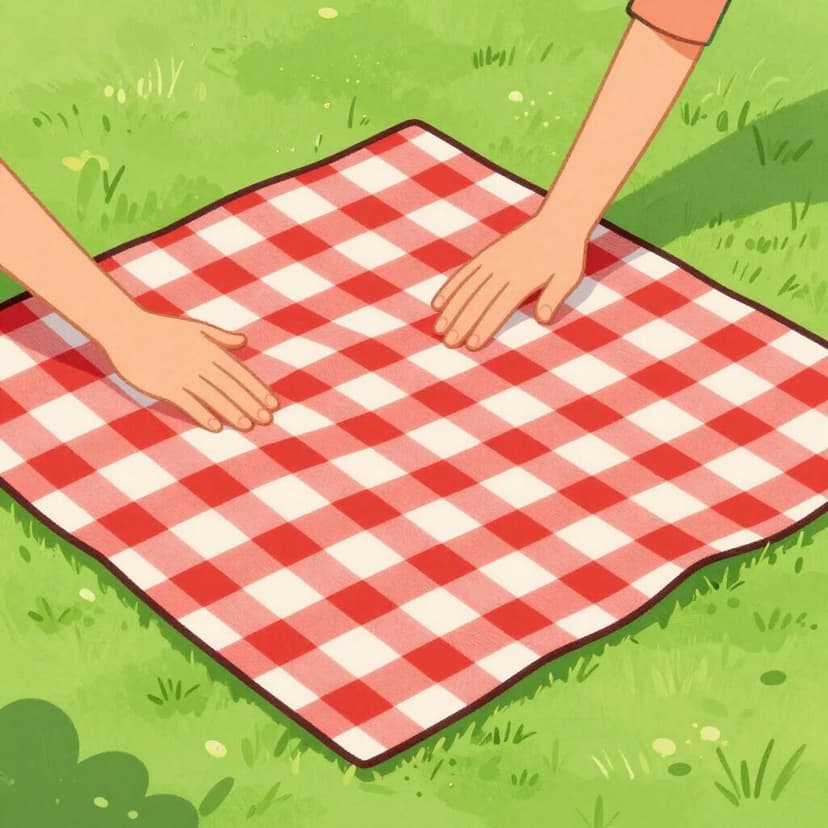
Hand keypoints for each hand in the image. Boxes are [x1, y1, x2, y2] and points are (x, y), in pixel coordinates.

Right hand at [100, 310, 277, 431]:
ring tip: (248, 425)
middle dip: (251, 403)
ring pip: (213, 396)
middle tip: (267, 419)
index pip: (239, 372)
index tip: (273, 403)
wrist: (125, 329)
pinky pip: (188, 403)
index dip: (257, 389)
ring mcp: (182, 374)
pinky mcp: (164, 386)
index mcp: (209, 348)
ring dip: (232, 411)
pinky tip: (217, 427)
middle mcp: (200, 362)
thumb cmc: (161, 328)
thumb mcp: (195, 328)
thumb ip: (221, 336)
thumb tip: (244, 341)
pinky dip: (202, 414)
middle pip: (230, 386)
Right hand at [431, 210, 589, 349]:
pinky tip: (438, 302)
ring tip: (438, 328)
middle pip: (478, 300)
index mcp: (524, 278)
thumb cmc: (566, 253)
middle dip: (462, 323)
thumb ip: (554, 297)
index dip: (484, 327)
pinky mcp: (487, 254)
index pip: (500, 307)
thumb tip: (542, 319)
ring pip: (466, 288)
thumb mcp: (568, 276)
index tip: (472, 344)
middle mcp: (504, 269)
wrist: (559, 219)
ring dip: (451, 309)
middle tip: (448, 343)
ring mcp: (492, 260)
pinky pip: (464, 272)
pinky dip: (450, 287)